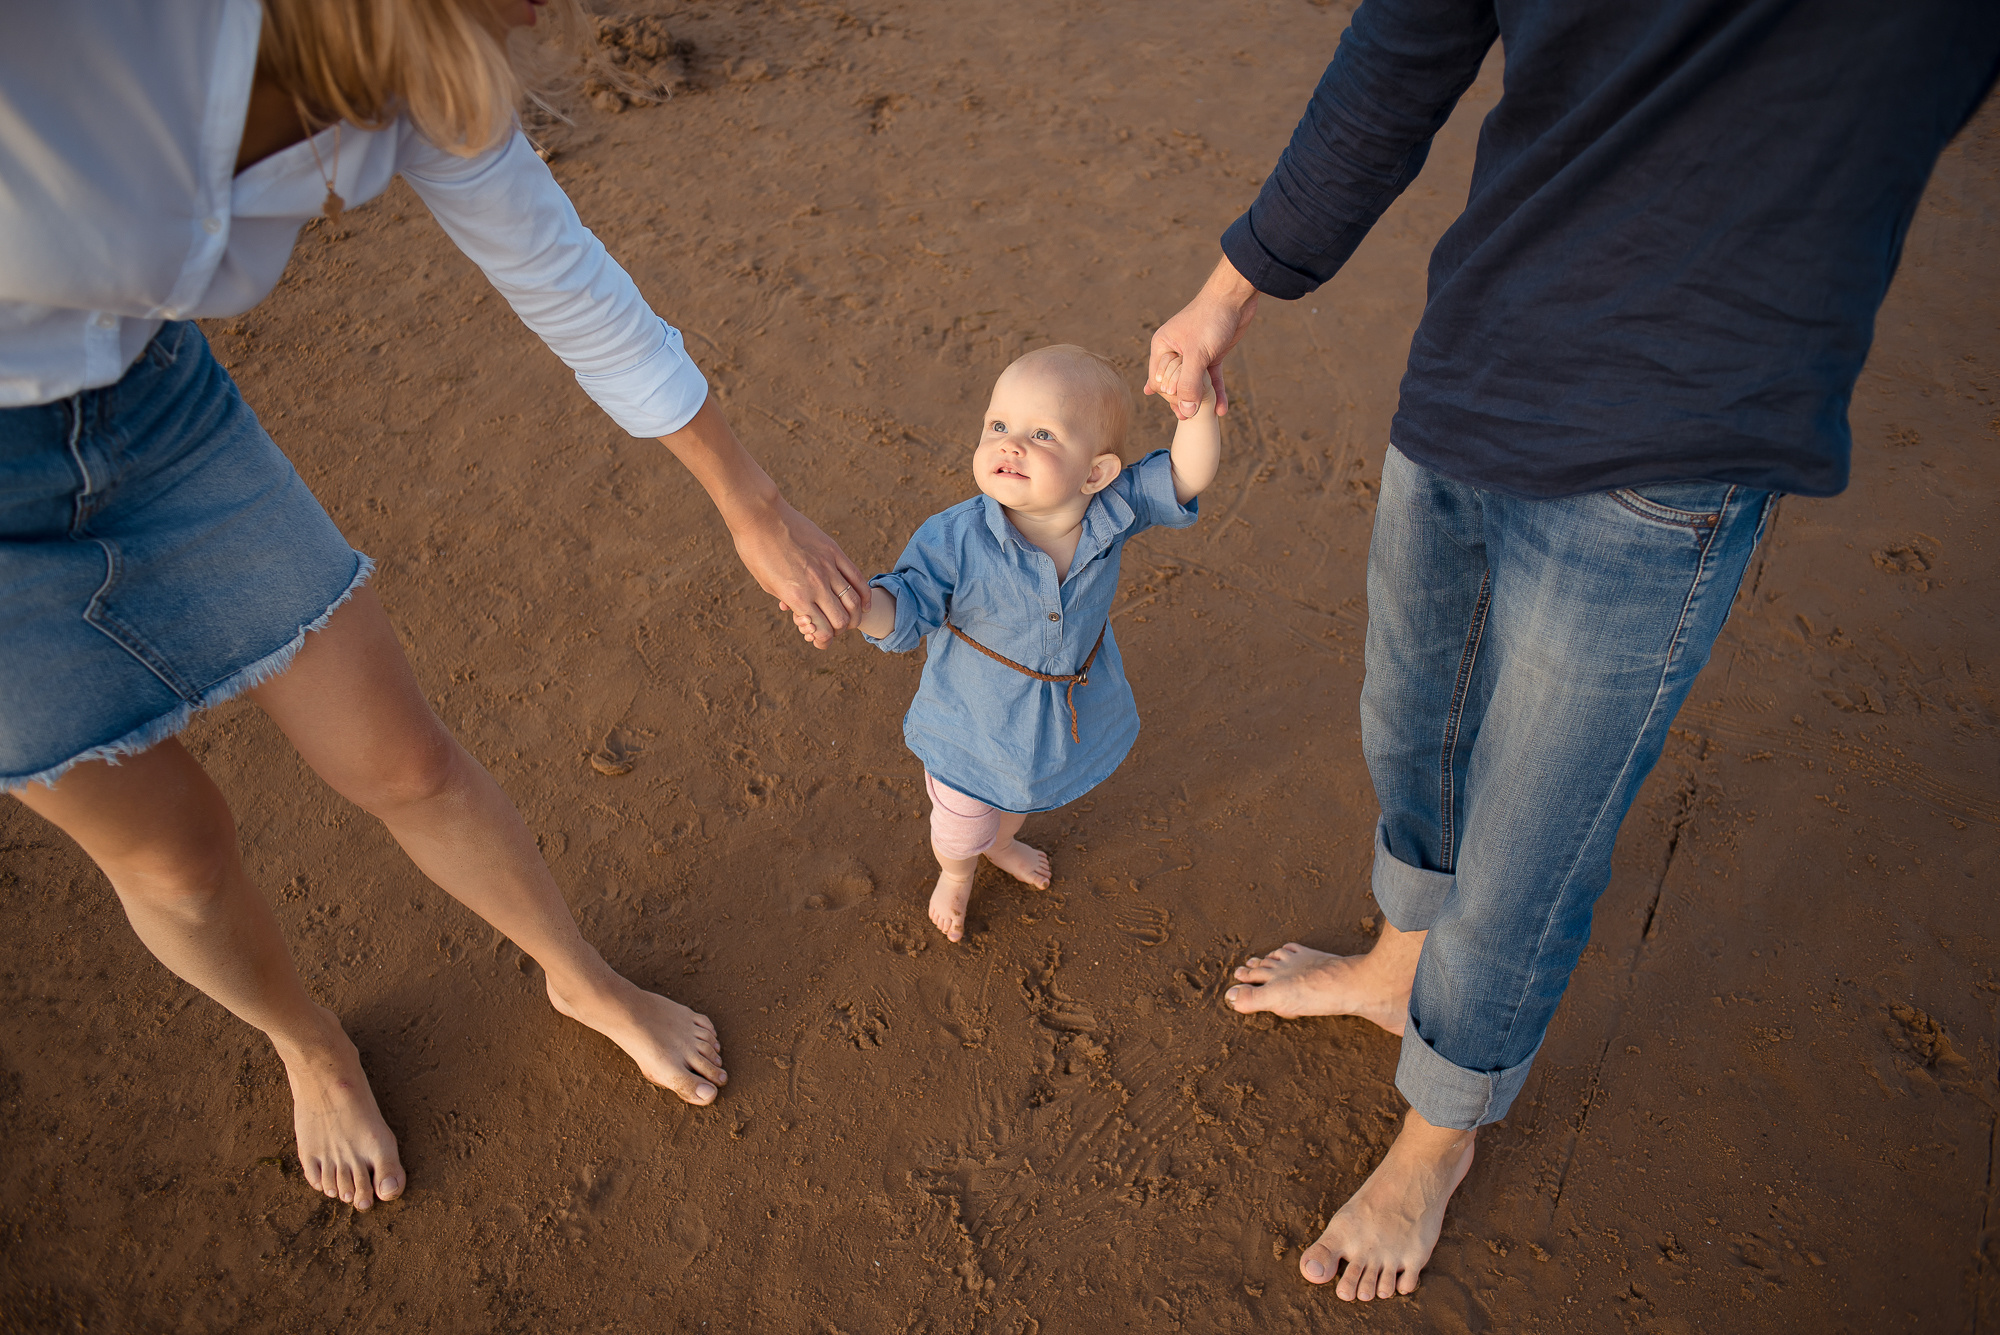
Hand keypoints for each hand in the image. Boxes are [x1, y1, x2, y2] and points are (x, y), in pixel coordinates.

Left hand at [729, 496, 868, 648]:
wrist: (759, 517)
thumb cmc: (756, 552)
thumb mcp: (768, 584)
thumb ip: (789, 601)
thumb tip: (800, 612)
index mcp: (797, 598)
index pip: (822, 631)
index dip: (824, 640)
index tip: (820, 639)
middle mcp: (815, 585)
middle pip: (841, 620)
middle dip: (839, 630)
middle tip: (833, 628)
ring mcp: (828, 567)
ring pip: (853, 601)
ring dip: (854, 616)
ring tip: (851, 620)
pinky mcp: (834, 552)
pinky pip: (857, 577)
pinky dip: (864, 595)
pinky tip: (864, 604)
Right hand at [1146, 254, 1259, 419]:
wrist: (1235, 297)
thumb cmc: (1210, 319)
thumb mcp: (1197, 354)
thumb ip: (1189, 384)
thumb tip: (1185, 413)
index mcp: (1163, 347)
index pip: (1159, 381)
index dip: (1169, 396)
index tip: (1182, 406)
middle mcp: (1175, 351)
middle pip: (1176, 384)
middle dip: (1183, 401)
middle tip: (1190, 418)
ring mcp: (1194, 354)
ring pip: (1194, 383)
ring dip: (1200, 400)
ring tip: (1203, 420)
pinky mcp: (1212, 355)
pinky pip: (1212, 379)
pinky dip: (1217, 393)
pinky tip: (1222, 410)